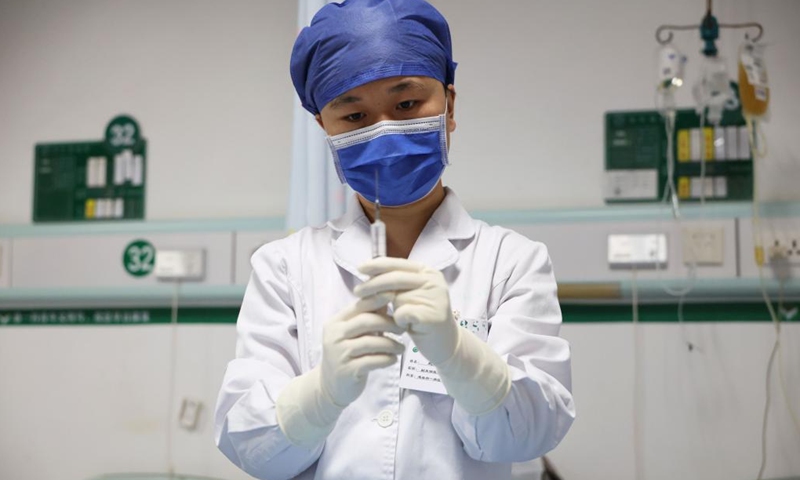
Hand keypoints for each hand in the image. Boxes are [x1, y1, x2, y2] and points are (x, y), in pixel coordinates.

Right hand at [277, 293, 404, 445]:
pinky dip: (386, 359)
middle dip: (388, 323)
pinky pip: (372, 361)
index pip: (358, 306)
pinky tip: (393, 359)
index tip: (395, 296)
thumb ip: (367, 318)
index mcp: (336, 323)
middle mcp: (334, 336)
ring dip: (391, 344)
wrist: (329, 387)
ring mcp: (339, 354)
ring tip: (401, 348)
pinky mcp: (346, 371)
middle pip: (366, 321)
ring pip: (370, 342)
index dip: (377, 299)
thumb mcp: (353, 334)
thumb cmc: (346, 355)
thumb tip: (387, 295)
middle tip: (403, 328)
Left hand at [355, 257, 510, 415]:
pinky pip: (402, 314)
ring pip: (397, 298)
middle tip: (357, 292)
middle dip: (373, 285)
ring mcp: (436, 297)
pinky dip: (398, 322)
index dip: (378, 265)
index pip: (399, 264)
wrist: (445, 344)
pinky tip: (405, 327)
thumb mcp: (409, 295)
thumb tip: (368, 271)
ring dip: (390, 310)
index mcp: (428, 272)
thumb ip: (395, 283)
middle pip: (395, 278)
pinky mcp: (434, 315)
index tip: (360, 268)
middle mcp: (434, 281)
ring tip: (399, 318)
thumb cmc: (422, 319)